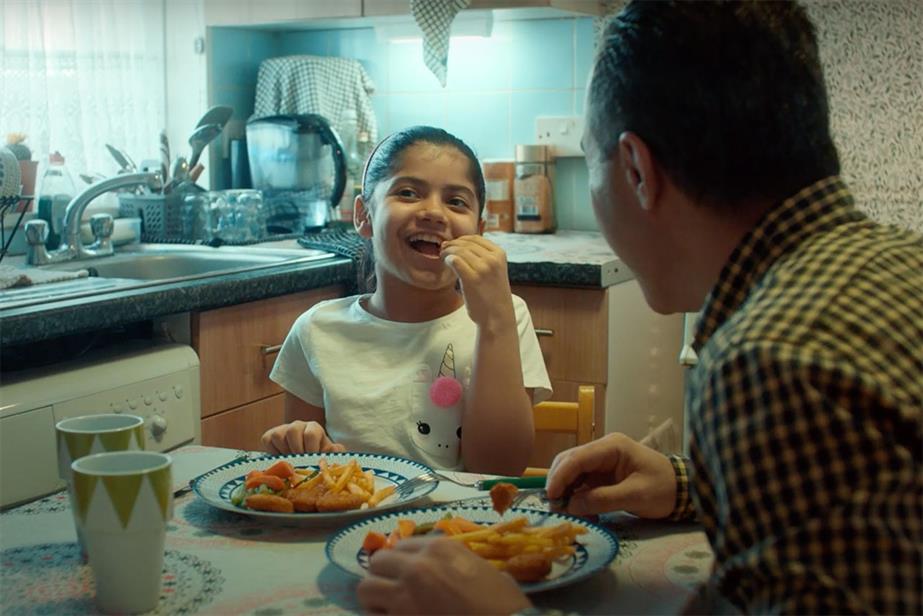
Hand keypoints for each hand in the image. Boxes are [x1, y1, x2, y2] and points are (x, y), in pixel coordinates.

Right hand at [259, 420, 345, 454]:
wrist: (304, 460)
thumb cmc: (317, 457)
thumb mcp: (328, 455)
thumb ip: (335, 452)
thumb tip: (334, 448)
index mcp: (314, 429)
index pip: (311, 433)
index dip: (311, 448)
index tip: (311, 459)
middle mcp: (298, 426)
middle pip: (293, 430)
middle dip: (296, 449)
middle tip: (299, 462)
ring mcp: (283, 430)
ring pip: (278, 434)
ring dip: (284, 451)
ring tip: (290, 462)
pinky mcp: (270, 436)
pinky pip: (267, 440)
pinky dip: (272, 451)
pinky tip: (280, 459)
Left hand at [357, 537, 531, 614]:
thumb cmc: (502, 606)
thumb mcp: (485, 572)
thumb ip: (460, 563)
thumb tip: (450, 569)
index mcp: (440, 549)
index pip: (402, 546)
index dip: (403, 562)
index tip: (407, 575)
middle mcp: (417, 566)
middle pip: (379, 562)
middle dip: (384, 577)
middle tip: (394, 592)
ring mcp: (404, 595)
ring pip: (366, 588)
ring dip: (375, 598)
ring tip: (387, 609)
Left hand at [441, 235, 514, 330]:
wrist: (497, 316)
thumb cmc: (493, 294)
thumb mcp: (494, 270)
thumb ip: (483, 257)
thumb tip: (458, 244)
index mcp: (499, 254)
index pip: (475, 238)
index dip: (460, 239)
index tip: (452, 245)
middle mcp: (492, 259)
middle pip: (465, 243)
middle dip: (451, 245)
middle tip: (443, 251)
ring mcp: (483, 268)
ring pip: (458, 250)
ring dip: (447, 252)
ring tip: (443, 258)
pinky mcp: (472, 278)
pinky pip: (455, 261)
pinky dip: (447, 260)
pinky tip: (446, 264)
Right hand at [546, 432, 676, 518]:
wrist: (683, 490)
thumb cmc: (663, 489)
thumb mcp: (635, 496)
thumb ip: (602, 500)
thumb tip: (571, 505)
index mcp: (612, 447)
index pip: (577, 458)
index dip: (560, 476)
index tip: (551, 497)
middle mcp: (603, 449)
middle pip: (569, 461)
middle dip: (558, 483)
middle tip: (554, 506)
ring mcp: (602, 461)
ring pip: (572, 472)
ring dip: (566, 491)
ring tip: (566, 511)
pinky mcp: (603, 474)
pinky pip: (582, 483)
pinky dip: (577, 496)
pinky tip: (580, 511)